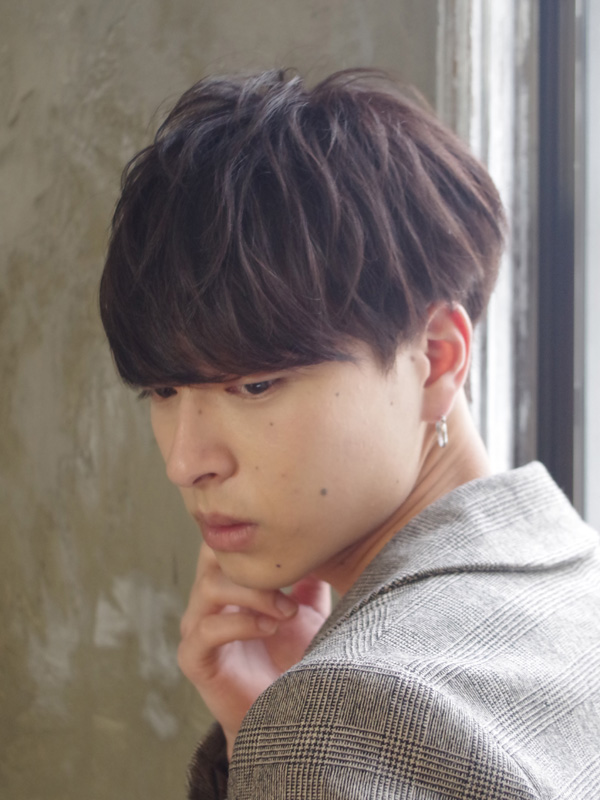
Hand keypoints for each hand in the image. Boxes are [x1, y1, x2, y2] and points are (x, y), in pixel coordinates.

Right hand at [178, 545, 330, 757]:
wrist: (287, 720)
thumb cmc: (295, 660)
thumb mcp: (309, 610)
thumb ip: (310, 578)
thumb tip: (322, 544)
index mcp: (230, 583)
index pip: (226, 541)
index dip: (253, 536)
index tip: (294, 546)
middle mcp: (208, 600)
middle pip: (213, 555)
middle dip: (253, 562)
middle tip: (290, 580)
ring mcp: (197, 627)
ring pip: (211, 586)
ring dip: (254, 594)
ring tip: (286, 612)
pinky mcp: (193, 658)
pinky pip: (206, 629)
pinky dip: (240, 623)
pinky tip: (270, 628)